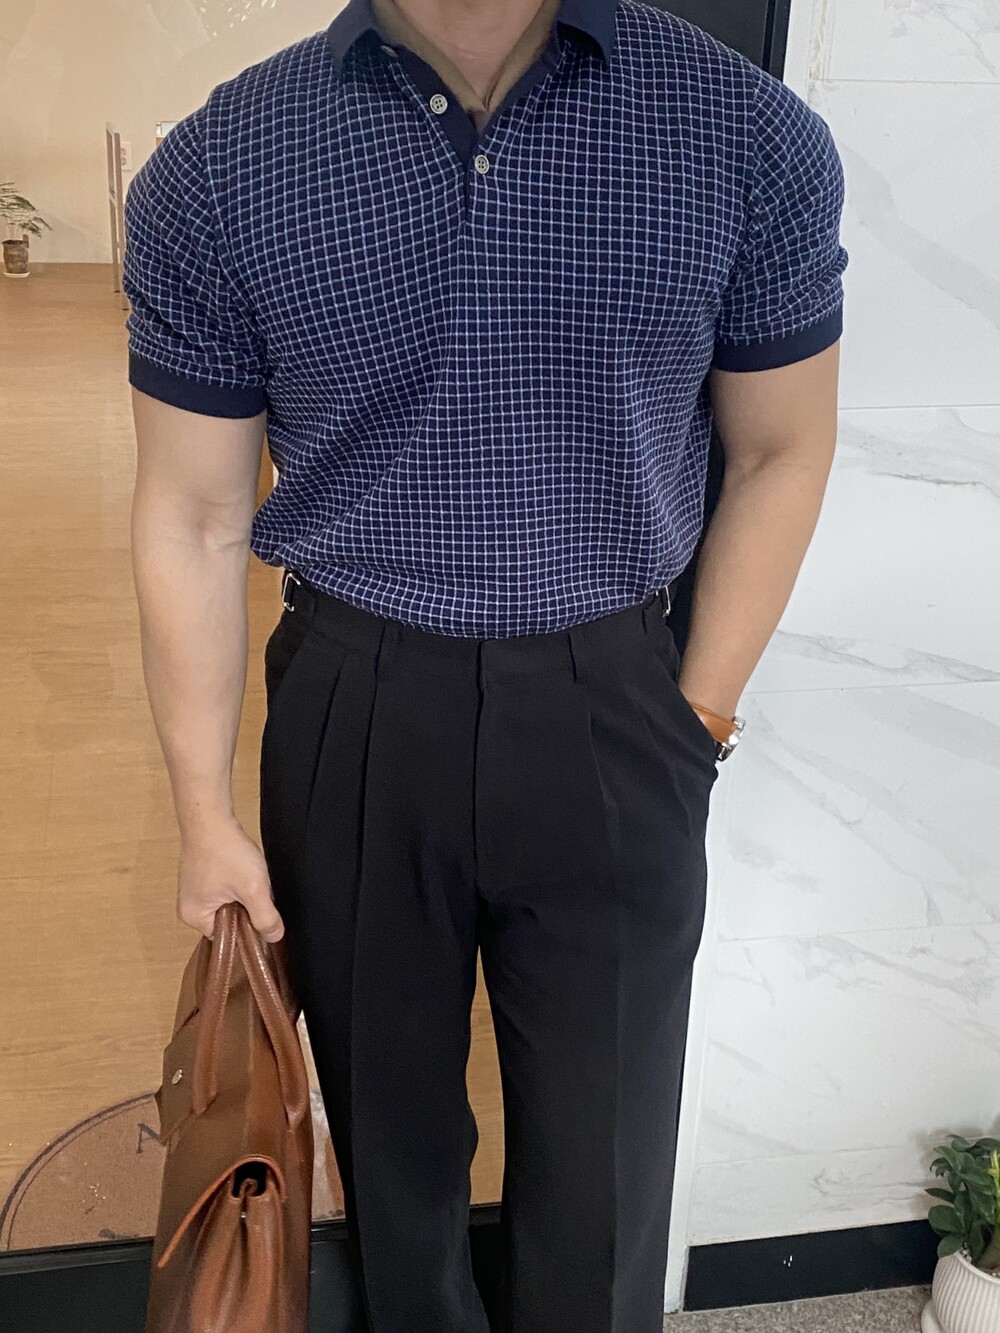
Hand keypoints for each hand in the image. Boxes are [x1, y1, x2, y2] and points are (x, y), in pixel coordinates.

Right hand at [177, 814, 283, 942]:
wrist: (210, 816)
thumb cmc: (225, 851)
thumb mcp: (253, 889)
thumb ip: (265, 917)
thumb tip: (275, 937)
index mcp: (194, 917)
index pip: (229, 938)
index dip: (249, 928)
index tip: (262, 915)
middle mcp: (189, 907)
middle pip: (229, 922)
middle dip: (246, 909)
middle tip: (254, 890)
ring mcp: (194, 890)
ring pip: (229, 904)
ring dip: (243, 894)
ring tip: (245, 878)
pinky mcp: (202, 877)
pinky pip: (225, 890)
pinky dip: (237, 882)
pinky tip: (241, 870)